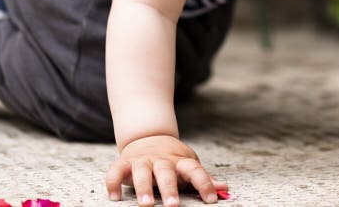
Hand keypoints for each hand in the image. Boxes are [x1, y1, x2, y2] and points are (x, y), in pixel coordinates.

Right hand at [106, 135, 226, 205]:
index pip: (195, 170)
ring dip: (143, 188)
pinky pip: (116, 171)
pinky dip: (113, 183)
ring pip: (142, 172)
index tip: (211, 199)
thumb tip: (225, 189)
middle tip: (173, 206)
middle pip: (166, 172)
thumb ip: (203, 178)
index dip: (204, 183)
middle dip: (169, 189)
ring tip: (146, 205)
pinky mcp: (125, 163)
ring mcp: (142, 161)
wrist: (149, 137)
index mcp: (180, 161)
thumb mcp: (188, 165)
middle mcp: (162, 160)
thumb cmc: (173, 159)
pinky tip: (114, 197)